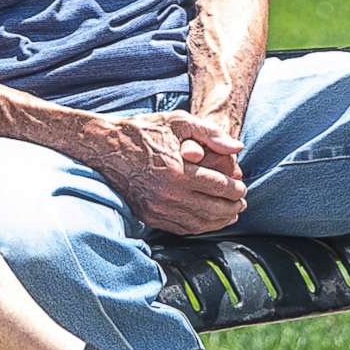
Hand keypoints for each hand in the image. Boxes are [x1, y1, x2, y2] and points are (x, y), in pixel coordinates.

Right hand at [89, 111, 248, 234]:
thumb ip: (211, 134)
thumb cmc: (144, 131)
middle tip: (241, 204)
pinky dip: (198, 227)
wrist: (106, 147)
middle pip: (211, 209)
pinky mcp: (148, 216)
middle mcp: (168, 193)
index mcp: (178, 170)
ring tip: (230, 215)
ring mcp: (156, 207)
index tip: (242, 188)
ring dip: (218, 221)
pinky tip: (207, 221)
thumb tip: (238, 148)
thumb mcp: (179, 122)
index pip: (218, 187)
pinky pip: (180, 228)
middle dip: (231, 208)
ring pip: (197, 223)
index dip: (235, 190)